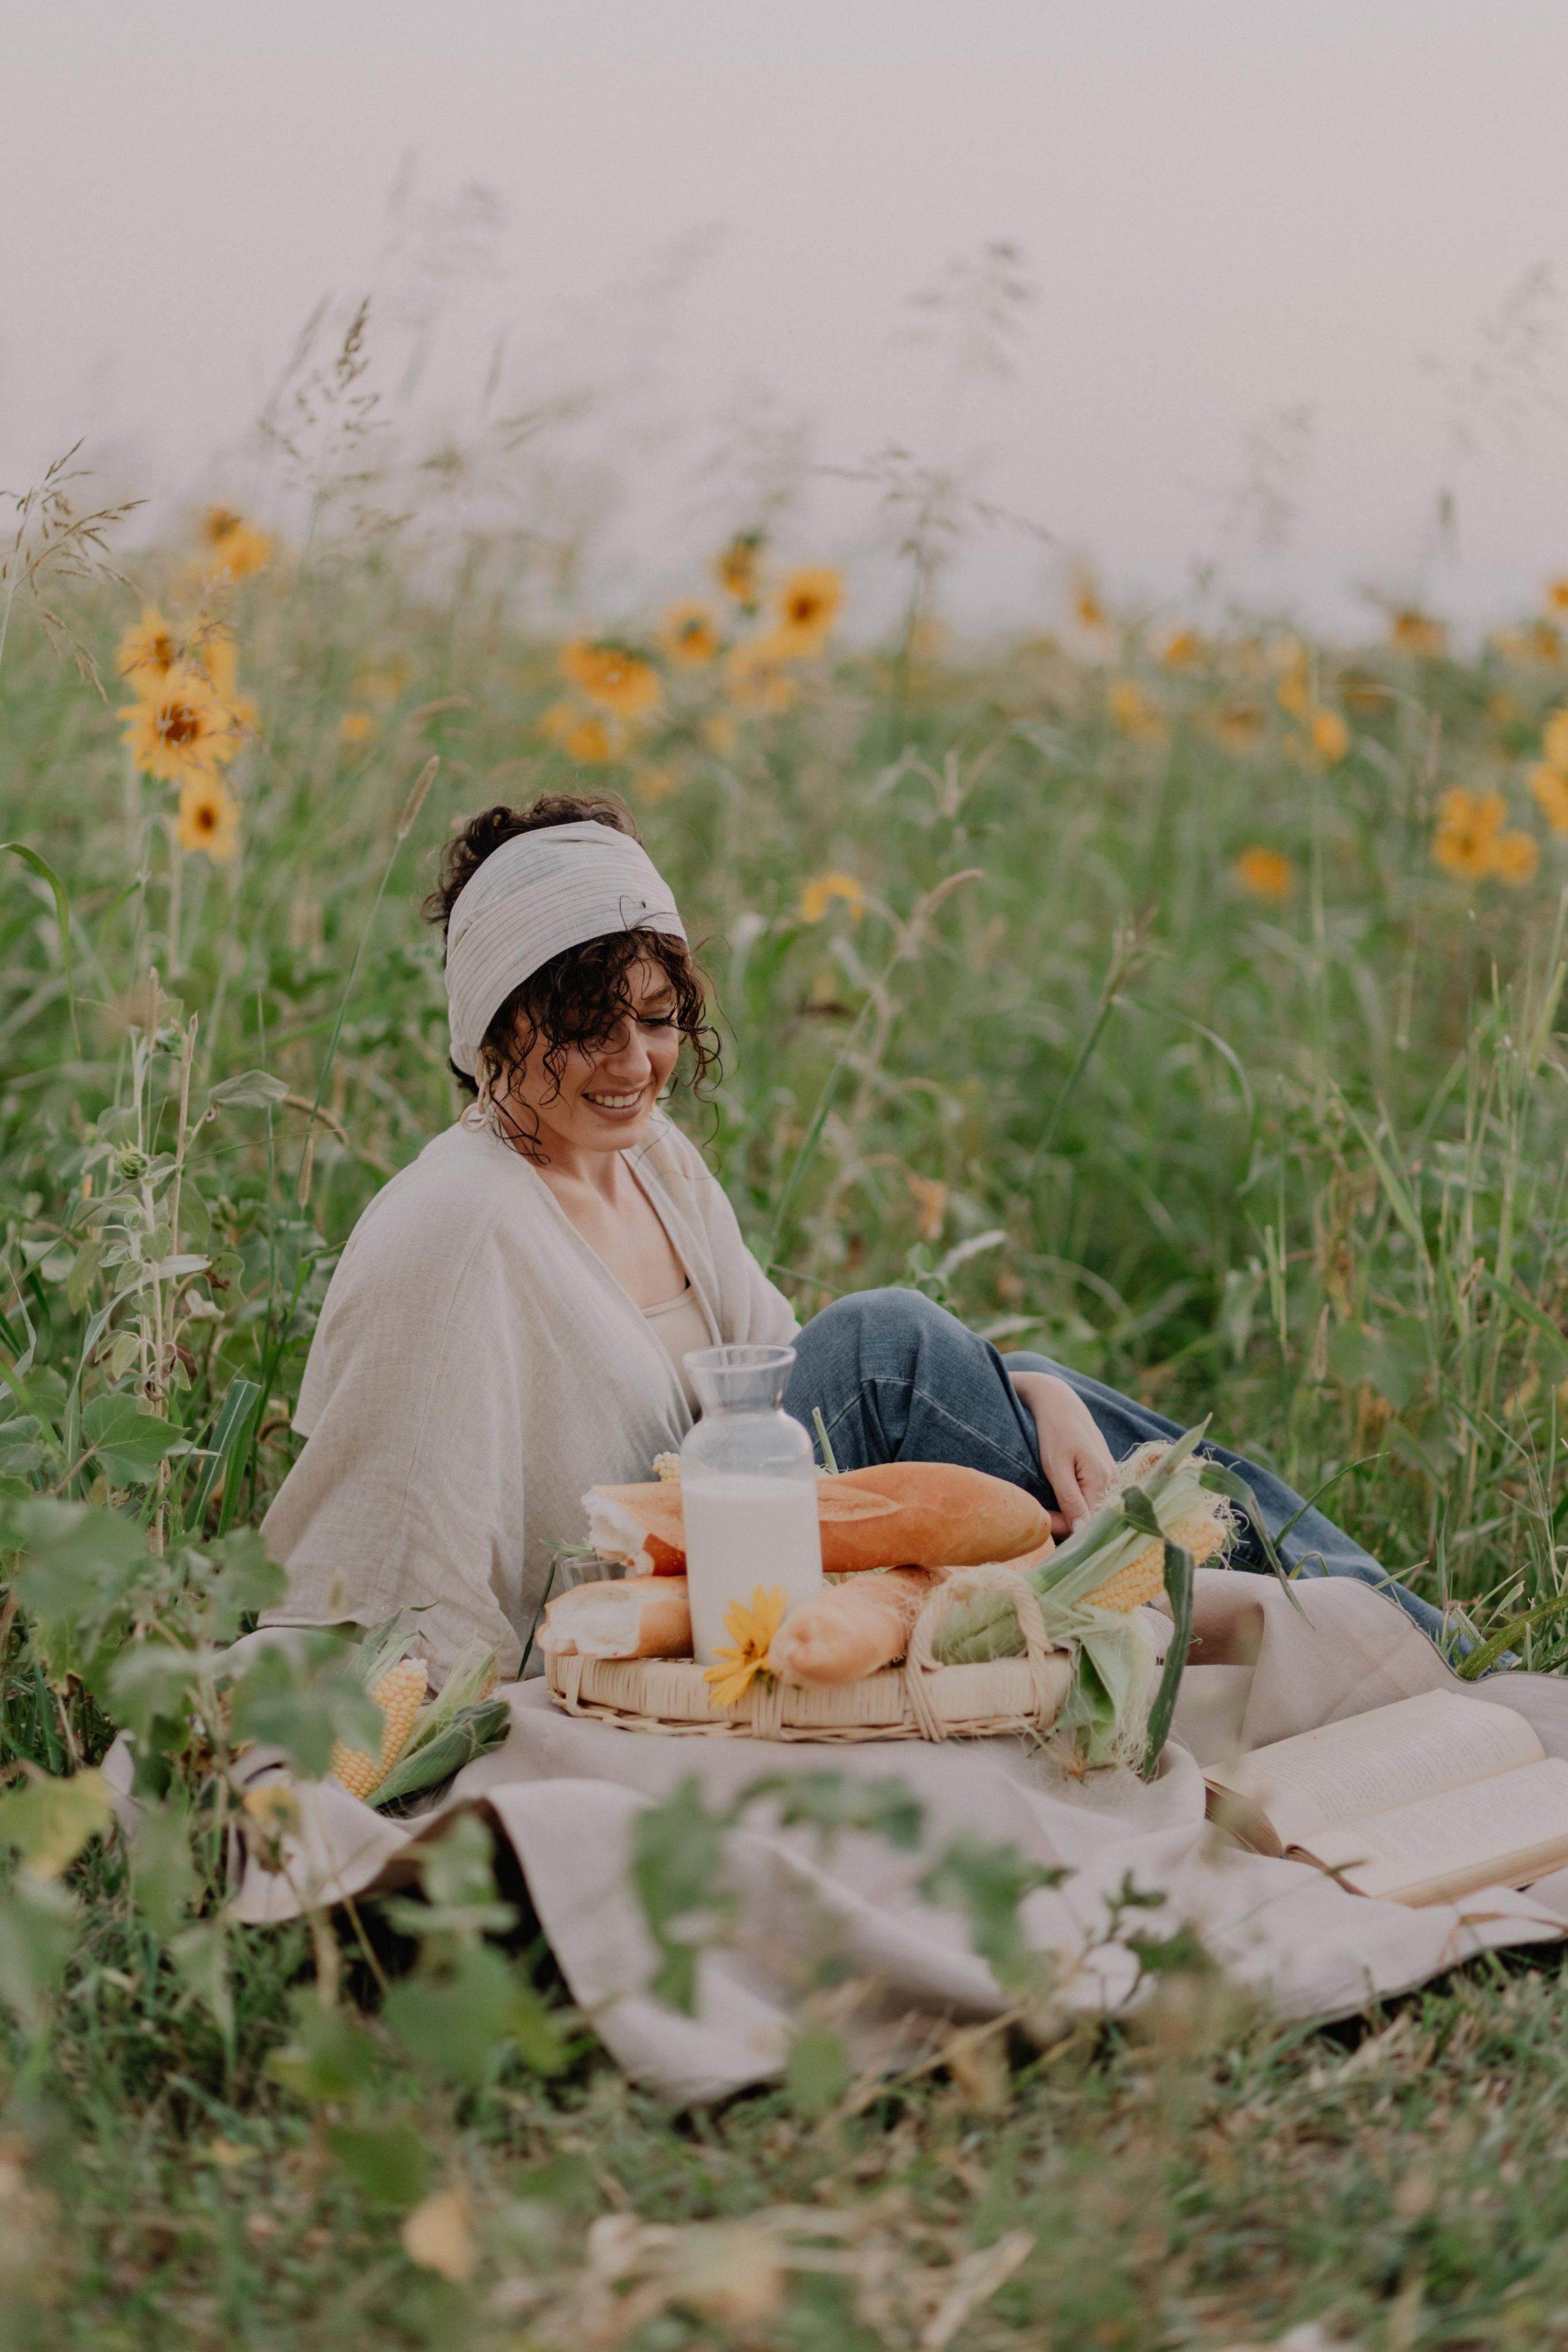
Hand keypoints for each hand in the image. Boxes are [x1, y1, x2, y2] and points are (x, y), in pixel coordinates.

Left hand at [1009, 1371, 1116, 1535]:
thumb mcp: (1056, 1466)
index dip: (1063, 1527)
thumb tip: (1082, 1531)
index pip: (1088, 1522)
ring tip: (1047, 1506)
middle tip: (1039, 1515)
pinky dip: (1076, 1502)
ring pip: (1092, 1508)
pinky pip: (1093, 1497)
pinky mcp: (1105, 1472)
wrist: (1060, 1401)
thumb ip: (1070, 1500)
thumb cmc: (1054, 1432)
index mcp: (1102, 1481)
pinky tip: (1061, 1498)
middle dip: (1066, 1522)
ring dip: (1070, 1513)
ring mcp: (1111, 1476)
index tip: (1039, 1521)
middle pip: (1091, 1517)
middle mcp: (1113, 1481)